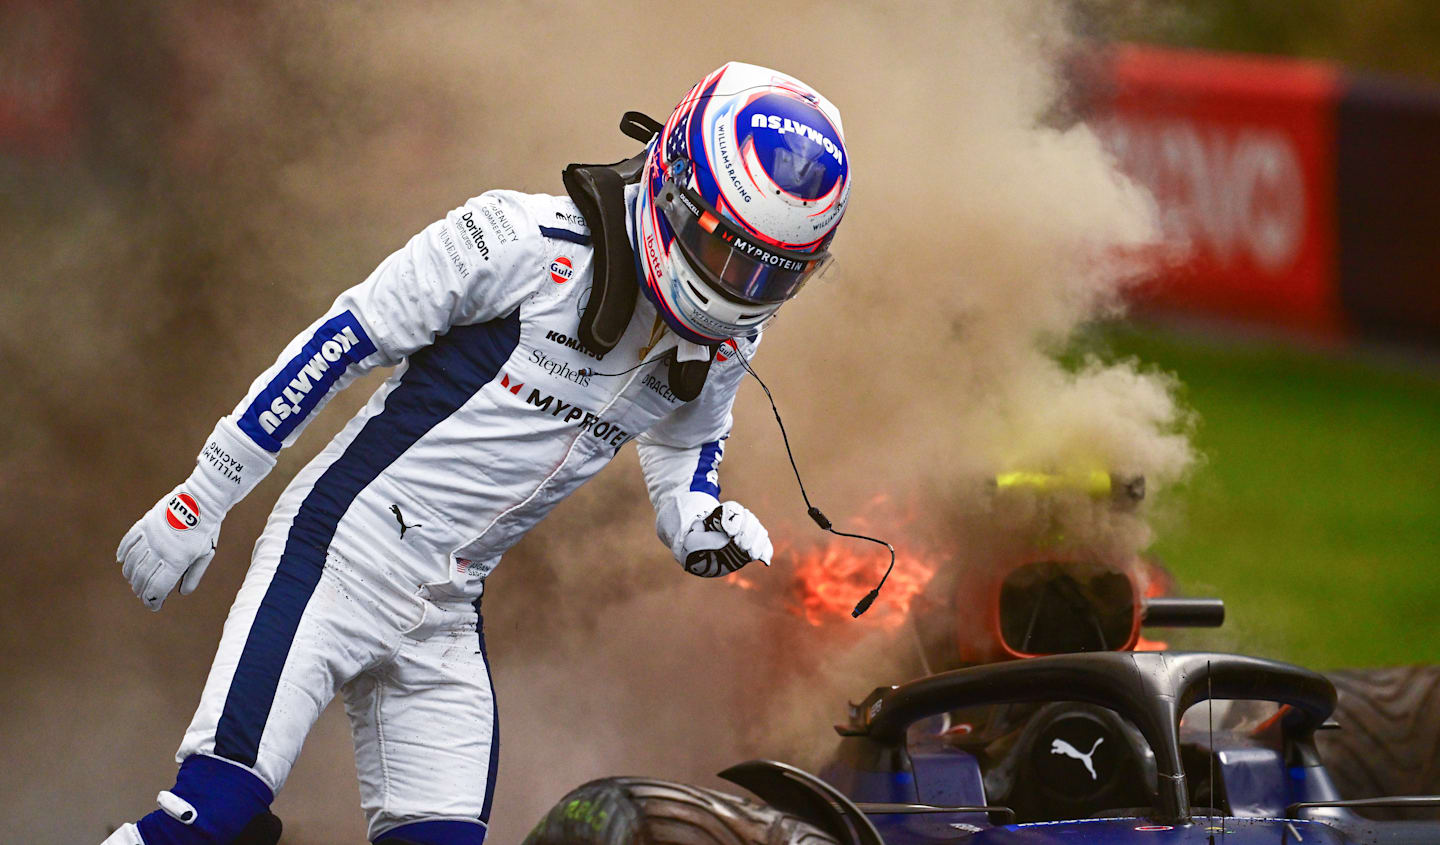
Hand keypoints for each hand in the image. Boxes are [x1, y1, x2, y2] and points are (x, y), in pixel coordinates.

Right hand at [116, 485, 220, 610]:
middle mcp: (160, 550)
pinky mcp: (144, 524)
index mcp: (177, 560)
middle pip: (142, 577)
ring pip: (132, 562)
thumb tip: (182, 592)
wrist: (201, 499)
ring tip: (134, 582)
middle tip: (144, 595)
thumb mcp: (206, 553)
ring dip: (130, 575)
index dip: (153, 600)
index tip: (154, 606)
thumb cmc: (207, 529)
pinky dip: (122, 553)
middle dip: (142, 590)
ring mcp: (150, 536)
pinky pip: (127, 541)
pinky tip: (121, 562)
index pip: (158, 588)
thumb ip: (194, 574)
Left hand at [680, 501, 772, 577]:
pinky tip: (764, 560)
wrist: (699, 556)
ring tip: (750, 554)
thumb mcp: (690, 542)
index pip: (732, 509)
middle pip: (748, 518)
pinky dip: (766, 551)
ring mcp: (746, 533)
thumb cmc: (694, 546)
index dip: (734, 519)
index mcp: (720, 516)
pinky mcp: (752, 546)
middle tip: (741, 546)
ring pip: (758, 530)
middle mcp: (736, 522)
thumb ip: (703, 540)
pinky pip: (764, 545)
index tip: (730, 533)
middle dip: (748, 532)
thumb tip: (725, 541)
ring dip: (758, 542)